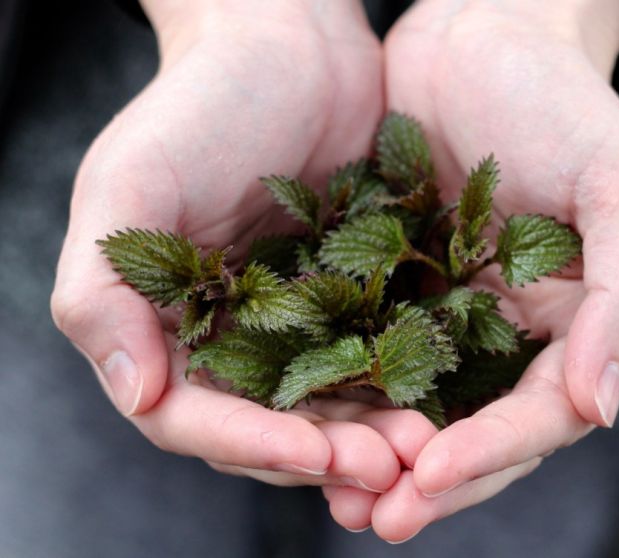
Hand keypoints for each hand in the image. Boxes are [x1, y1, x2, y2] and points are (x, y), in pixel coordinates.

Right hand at [50, 0, 416, 490]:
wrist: (288, 45)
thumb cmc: (200, 103)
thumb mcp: (130, 184)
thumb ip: (104, 294)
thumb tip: (135, 395)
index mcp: (166, 325)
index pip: (194, 418)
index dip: (250, 447)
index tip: (314, 455)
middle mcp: (227, 337)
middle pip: (268, 428)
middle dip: (324, 456)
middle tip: (388, 469)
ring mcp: (292, 322)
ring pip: (327, 406)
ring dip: (371, 436)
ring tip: (424, 450)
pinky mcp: (351, 298)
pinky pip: (374, 358)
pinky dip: (400, 388)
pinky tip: (438, 403)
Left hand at [323, 0, 618, 540]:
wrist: (486, 33)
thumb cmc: (563, 102)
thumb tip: (600, 410)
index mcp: (575, 325)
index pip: (539, 416)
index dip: (491, 455)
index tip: (430, 481)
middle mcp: (512, 333)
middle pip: (475, 430)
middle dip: (428, 480)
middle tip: (375, 521)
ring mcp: (452, 313)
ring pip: (419, 406)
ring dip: (381, 456)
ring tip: (337, 499)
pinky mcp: (395, 284)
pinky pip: (370, 351)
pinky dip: (346, 392)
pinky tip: (309, 420)